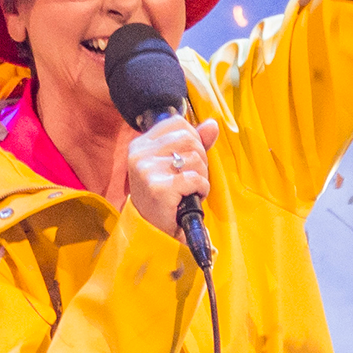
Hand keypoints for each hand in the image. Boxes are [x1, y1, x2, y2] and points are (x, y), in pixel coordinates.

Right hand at [119, 114, 218, 240]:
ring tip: (189, 188)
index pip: (178, 123)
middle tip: (191, 178)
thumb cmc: (163, 194)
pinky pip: (194, 178)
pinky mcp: (158, 188)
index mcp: (141, 143)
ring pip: (194, 158)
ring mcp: (147, 170)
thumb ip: (194, 142)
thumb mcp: (174, 163)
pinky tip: (191, 196)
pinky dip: (201, 188)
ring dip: (201, 175)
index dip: (193, 138)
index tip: (188, 158)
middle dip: (200, 159)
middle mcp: (140, 154)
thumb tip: (212, 125)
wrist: (150, 229)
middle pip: (189, 139)